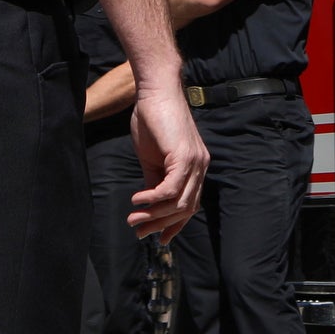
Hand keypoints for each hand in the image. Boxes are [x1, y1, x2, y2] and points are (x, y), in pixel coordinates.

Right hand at [129, 86, 208, 242]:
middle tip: (137, 231)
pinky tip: (136, 200)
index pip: (190, 205)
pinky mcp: (184, 156)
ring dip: (154, 215)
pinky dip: (153, 199)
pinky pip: (171, 188)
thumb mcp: (153, 159)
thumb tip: (148, 206)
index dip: (175, 225)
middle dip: (160, 224)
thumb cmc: (152, 122)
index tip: (158, 239)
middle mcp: (201, 167)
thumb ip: (154, 181)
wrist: (155, 93)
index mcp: (195, 168)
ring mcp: (195, 162)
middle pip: (186, 208)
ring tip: (133, 218)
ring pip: (179, 202)